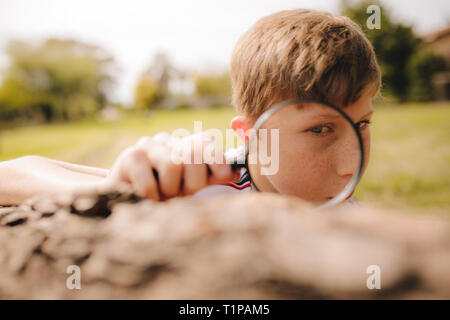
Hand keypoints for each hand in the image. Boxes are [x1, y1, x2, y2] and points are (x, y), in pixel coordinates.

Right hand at [99, 132, 240, 200]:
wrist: (123, 200)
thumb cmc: (163, 194)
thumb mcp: (190, 186)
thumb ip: (211, 177)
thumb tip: (234, 172)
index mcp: (184, 146)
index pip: (206, 142)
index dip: (217, 160)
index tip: (218, 177)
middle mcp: (168, 141)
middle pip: (193, 154)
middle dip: (193, 182)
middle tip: (182, 194)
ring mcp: (148, 146)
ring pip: (173, 165)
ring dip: (170, 190)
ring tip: (163, 195)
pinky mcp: (129, 157)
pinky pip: (151, 182)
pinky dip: (153, 197)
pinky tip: (148, 198)